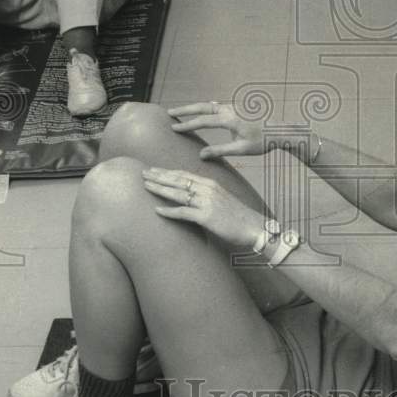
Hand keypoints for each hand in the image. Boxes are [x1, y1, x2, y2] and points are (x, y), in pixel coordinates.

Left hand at [141, 167, 262, 247]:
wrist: (254, 227)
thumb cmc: (238, 217)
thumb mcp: (222, 200)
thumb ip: (207, 197)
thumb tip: (192, 199)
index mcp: (211, 184)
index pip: (185, 175)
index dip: (167, 172)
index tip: (154, 170)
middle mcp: (208, 189)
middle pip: (178, 180)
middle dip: (159, 176)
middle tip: (143, 173)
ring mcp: (207, 202)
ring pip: (178, 193)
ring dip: (160, 189)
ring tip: (145, 186)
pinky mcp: (207, 217)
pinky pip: (184, 212)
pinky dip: (169, 211)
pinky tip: (157, 210)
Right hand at [167, 101, 265, 158]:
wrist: (279, 131)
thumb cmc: (262, 142)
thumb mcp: (241, 150)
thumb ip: (220, 151)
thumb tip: (201, 155)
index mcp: (230, 119)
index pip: (203, 121)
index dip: (187, 125)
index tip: (173, 128)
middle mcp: (230, 109)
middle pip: (203, 107)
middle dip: (185, 110)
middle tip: (169, 112)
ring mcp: (234, 106)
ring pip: (209, 105)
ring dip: (194, 107)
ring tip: (180, 111)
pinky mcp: (237, 108)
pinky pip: (217, 106)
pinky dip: (205, 108)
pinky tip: (202, 110)